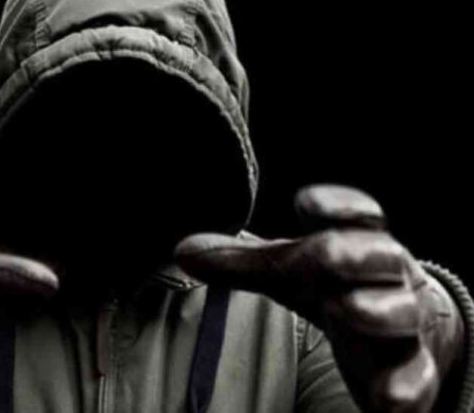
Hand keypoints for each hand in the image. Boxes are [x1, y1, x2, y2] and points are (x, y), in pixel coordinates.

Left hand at [174, 184, 463, 412]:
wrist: (409, 328)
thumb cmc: (338, 285)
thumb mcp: (292, 271)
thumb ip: (241, 261)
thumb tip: (181, 251)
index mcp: (357, 241)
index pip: (357, 214)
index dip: (337, 205)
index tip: (306, 203)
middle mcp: (386, 276)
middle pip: (380, 258)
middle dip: (354, 254)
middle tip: (325, 255)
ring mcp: (403, 322)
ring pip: (400, 312)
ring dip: (376, 310)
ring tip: (347, 309)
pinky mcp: (412, 369)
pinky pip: (416, 376)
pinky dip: (405, 386)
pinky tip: (388, 399)